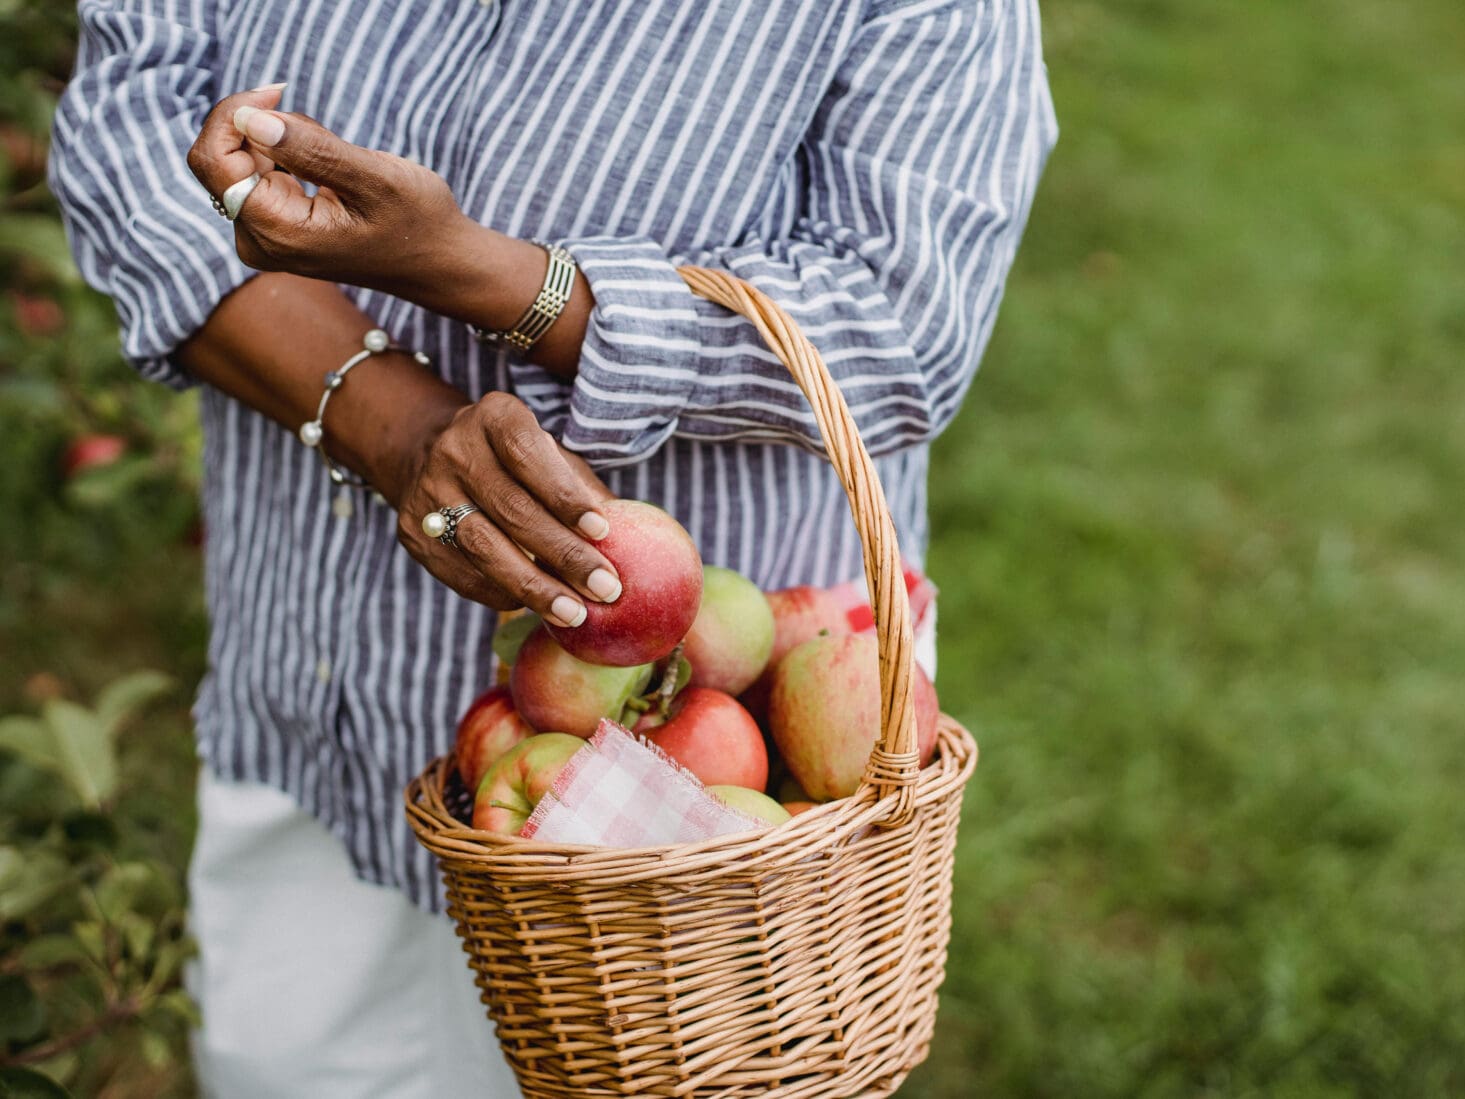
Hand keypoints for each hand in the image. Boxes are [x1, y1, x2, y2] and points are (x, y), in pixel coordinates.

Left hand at [186, 86, 467, 296]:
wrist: (437, 262)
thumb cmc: (416, 222)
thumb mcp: (376, 178)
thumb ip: (312, 150)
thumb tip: (250, 119)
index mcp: (278, 233)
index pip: (213, 160)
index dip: (235, 114)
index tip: (277, 92)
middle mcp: (258, 241)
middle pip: (220, 159)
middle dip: (263, 129)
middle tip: (322, 132)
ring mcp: (263, 239)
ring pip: (239, 162)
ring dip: (280, 144)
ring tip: (336, 162)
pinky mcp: (271, 230)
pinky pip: (254, 175)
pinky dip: (284, 158)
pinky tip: (326, 174)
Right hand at [394, 390, 624, 627]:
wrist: (431, 456)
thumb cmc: (515, 461)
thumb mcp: (549, 455)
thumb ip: (583, 489)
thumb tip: (628, 540)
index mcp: (494, 417)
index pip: (528, 455)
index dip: (565, 495)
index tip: (602, 531)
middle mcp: (454, 449)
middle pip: (512, 509)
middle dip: (564, 554)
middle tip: (605, 588)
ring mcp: (428, 492)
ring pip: (485, 547)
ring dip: (535, 586)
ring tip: (575, 612)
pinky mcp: (414, 533)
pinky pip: (464, 573)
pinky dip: (504, 594)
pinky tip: (536, 606)